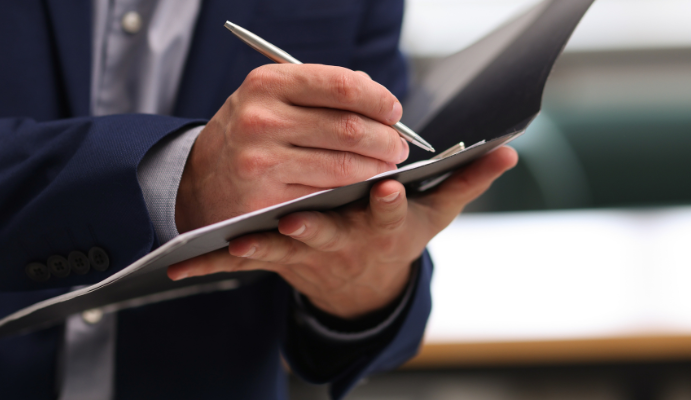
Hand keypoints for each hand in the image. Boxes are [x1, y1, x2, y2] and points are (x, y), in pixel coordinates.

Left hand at [169, 146, 518, 318]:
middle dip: (315, 230)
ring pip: (279, 252)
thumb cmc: (396, 235)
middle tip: (298, 222)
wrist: (360, 280)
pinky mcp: (277, 256)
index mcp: (382, 227)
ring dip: (257, 251)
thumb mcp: (434, 214)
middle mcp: (343, 241)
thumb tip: (506, 150)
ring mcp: (306, 252)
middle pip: (329, 235)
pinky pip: (243, 260)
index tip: (387, 186)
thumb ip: (465, 180)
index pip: (389, 212)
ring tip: (233, 247)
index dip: (389, 201)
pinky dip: (214, 263)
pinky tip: (184, 267)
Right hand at [175, 64, 410, 232]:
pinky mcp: (265, 200)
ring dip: (377, 168)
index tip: (394, 111)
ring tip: (387, 167)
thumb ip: (319, 92)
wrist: (197, 182)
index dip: (378, 99)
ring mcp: (261, 161)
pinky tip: (361, 188)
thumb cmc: (246, 135)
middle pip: (349, 127)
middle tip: (399, 146)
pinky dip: (353, 193)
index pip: (341, 86)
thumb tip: (376, 96)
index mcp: (266, 84)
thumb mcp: (269, 98)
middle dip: (386, 139)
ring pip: (344, 166)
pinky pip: (327, 196)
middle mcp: (261, 119)